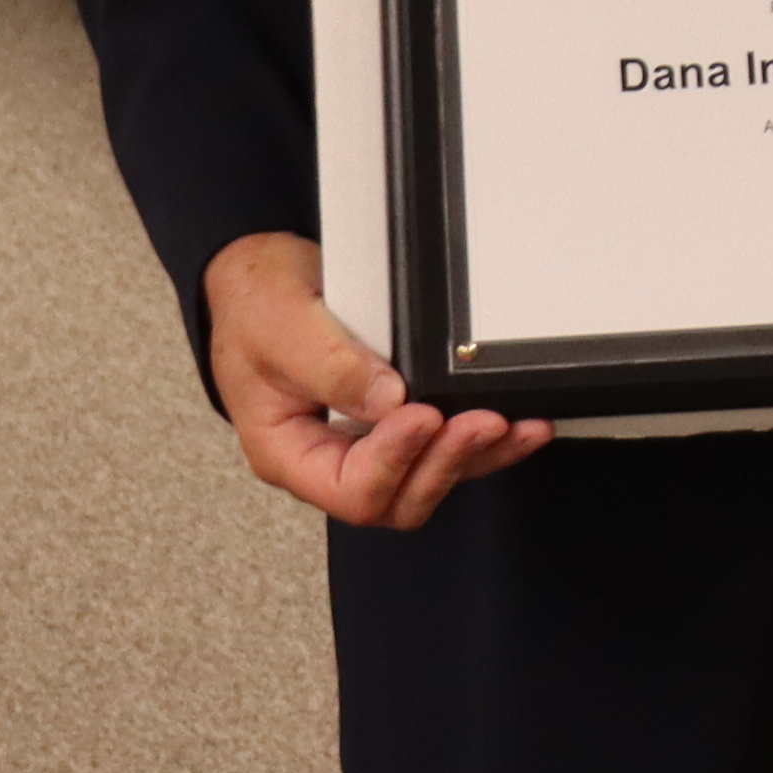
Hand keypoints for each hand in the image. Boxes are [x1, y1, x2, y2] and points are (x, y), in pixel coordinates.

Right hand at [202, 231, 544, 528]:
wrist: (257, 276)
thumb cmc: (255, 306)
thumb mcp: (281, 328)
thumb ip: (331, 368)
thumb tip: (388, 400)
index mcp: (289, 452)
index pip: (349, 487)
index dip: (394, 459)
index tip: (424, 415)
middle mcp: (329, 459)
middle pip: (397, 496)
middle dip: (445, 463)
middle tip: (483, 423)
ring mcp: (365, 443)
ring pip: (428, 478)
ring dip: (475, 457)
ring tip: (516, 427)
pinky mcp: (394, 421)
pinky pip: (441, 446)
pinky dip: (482, 440)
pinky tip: (517, 424)